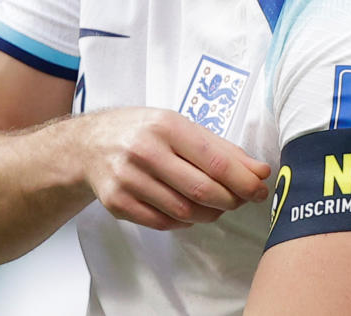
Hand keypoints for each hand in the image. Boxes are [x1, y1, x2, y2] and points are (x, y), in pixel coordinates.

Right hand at [77, 108, 270, 230]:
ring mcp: (128, 179)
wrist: (89, 144)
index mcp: (166, 126)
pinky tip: (188, 211)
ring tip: (216, 206)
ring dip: (209, 214)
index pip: (214, 161)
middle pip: (201, 190)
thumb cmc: (143, 132)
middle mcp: (144, 151)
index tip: (261, 189)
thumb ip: (221, 149)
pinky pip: (162, 223)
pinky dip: (184, 222)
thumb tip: (260, 172)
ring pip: (183, 211)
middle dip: (230, 200)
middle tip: (242, 200)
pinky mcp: (117, 203)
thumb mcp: (180, 127)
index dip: (243, 181)